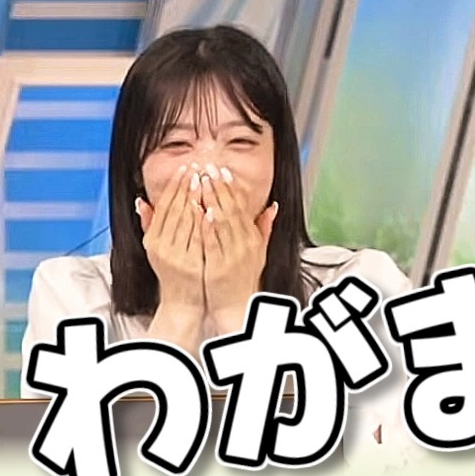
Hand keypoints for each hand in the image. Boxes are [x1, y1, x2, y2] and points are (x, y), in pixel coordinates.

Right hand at [137, 164, 204, 310]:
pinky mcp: (190, 264)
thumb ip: (150, 224)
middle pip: (174, 210)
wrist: (183, 302)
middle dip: (185, 187)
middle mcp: (161, 247)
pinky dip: (201, 223)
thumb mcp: (157, 249)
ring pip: (185, 222)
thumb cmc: (173, 272)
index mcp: (153, 240)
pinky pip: (197, 239)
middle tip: (196, 167)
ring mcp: (176, 255)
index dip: (174, 186)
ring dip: (194, 199)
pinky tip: (208, 208)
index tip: (184, 168)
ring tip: (202, 180)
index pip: (164, 206)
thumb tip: (141, 200)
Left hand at [198, 163, 277, 333]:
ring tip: (200, 181)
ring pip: (222, 222)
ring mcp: (233, 255)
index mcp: (254, 240)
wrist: (236, 306)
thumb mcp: (260, 253)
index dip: (232, 188)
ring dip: (211, 200)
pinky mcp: (219, 265)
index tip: (222, 171)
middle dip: (219, 188)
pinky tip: (201, 211)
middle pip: (232, 210)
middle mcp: (246, 245)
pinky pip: (213, 242)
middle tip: (208, 169)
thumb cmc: (244, 279)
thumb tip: (274, 206)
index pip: (243, 208)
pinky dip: (208, 226)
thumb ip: (265, 229)